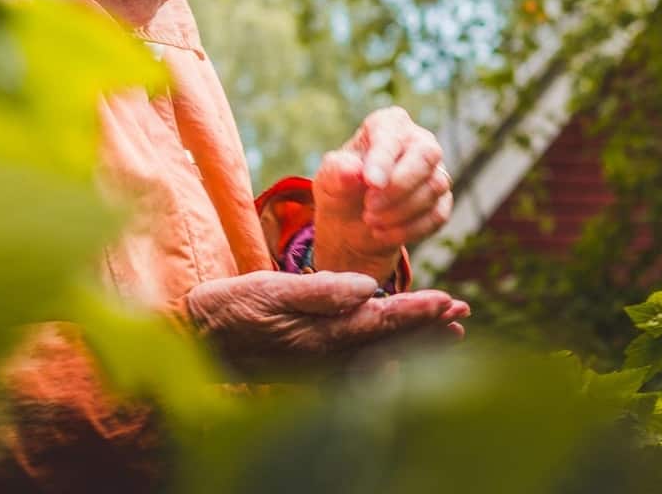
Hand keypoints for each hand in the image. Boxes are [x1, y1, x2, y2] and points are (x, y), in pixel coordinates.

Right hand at [184, 270, 468, 375]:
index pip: (383, 321)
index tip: (449, 300)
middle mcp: (329, 359)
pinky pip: (365, 367)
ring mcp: (323, 370)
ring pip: (383, 357)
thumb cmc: (233, 307)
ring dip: (417, 343)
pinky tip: (402, 352)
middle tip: (462, 313)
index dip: (419, 311)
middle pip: (392, 344)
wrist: (200, 340)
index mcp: (322, 336)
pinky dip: (391, 355)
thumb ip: (320, 291)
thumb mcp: (271, 289)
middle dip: (429, 329)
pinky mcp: (314, 373)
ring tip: (449, 332)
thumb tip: (368, 288)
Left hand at [313, 107, 452, 277]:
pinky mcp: (442, 201)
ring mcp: (435, 171)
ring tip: (370, 221)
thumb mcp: (328, 179)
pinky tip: (382, 234)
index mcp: (389, 124)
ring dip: (400, 211)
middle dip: (399, 187)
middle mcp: (419, 141)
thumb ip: (337, 171)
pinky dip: (409, 229)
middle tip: (369, 209)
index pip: (393, 136)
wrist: (351, 221)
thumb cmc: (341, 187)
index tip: (370, 183)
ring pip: (434, 187)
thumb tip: (352, 171)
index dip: (383, 159)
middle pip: (426, 156)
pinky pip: (437, 215)